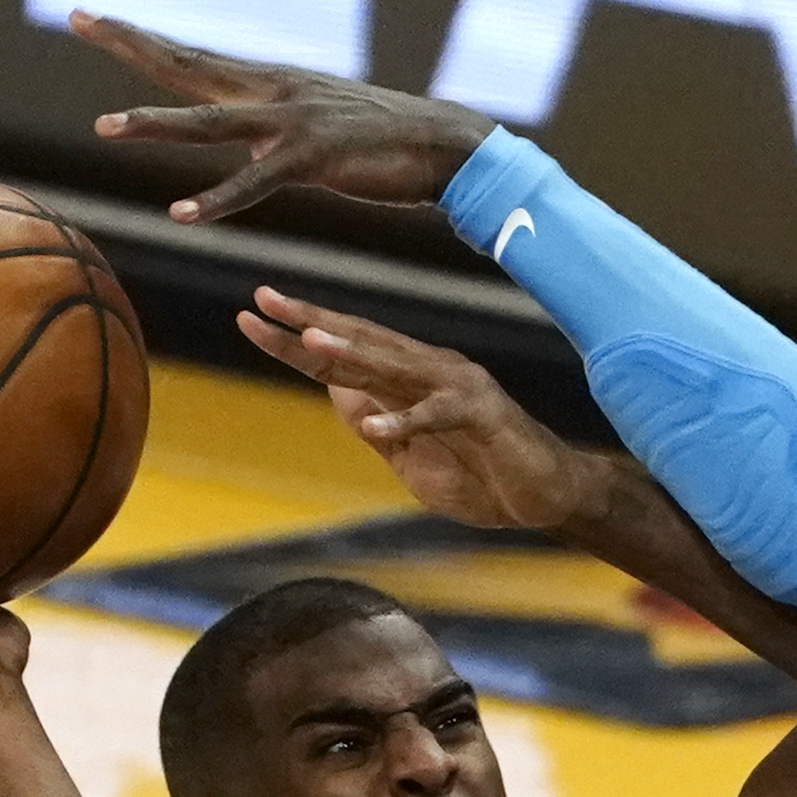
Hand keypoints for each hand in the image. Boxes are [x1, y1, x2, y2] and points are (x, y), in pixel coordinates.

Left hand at [74, 11, 492, 221]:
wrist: (444, 143)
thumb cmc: (383, 142)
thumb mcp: (317, 128)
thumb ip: (274, 132)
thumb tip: (247, 148)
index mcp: (269, 83)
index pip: (193, 57)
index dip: (141, 39)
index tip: (92, 17)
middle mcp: (272, 91)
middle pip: (189, 66)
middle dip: (132, 43)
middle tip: (81, 18)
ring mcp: (291, 123)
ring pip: (210, 122)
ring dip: (156, 125)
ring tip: (106, 127)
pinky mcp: (313, 160)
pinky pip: (254, 184)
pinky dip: (217, 200)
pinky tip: (181, 213)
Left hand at [239, 289, 612, 532]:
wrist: (546, 497)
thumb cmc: (482, 476)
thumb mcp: (411, 457)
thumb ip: (378, 426)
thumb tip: (335, 394)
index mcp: (408, 380)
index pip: (342, 357)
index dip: (295, 338)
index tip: (250, 316)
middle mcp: (430, 371)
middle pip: (361, 343)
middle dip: (311, 323)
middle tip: (265, 299)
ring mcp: (457, 388)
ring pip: (396, 366)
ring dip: (352, 355)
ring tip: (308, 342)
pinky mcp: (483, 416)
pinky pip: (438, 415)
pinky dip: (405, 422)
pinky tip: (372, 427)